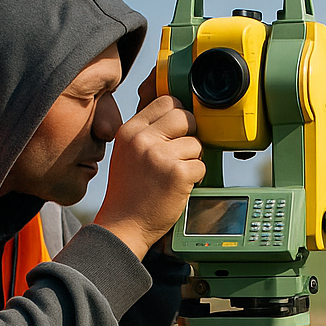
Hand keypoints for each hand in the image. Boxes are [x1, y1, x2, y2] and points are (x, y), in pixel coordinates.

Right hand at [94, 95, 204, 259]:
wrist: (124, 224)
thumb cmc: (129, 191)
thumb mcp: (128, 152)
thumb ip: (147, 131)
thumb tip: (175, 110)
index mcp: (130, 130)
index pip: (166, 101)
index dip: (178, 115)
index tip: (178, 131)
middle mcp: (143, 139)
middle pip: (184, 116)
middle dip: (190, 134)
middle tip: (181, 154)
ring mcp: (160, 156)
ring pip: (196, 143)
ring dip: (192, 160)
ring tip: (174, 175)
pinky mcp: (177, 174)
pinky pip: (201, 166)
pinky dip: (196, 178)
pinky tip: (179, 187)